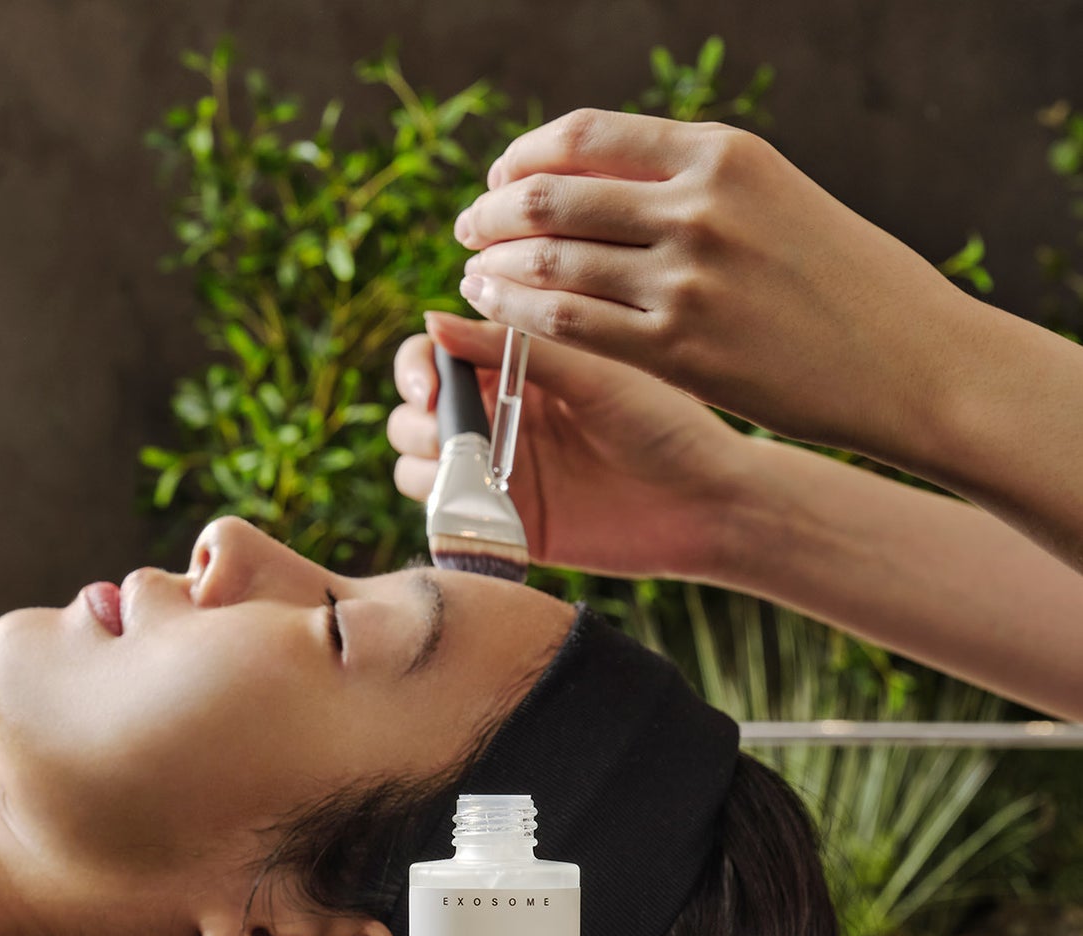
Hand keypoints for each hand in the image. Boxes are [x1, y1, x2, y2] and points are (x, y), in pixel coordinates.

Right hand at [388, 311, 748, 579]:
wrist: (704, 503)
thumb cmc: (664, 424)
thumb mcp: (593, 373)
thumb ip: (517, 346)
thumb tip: (434, 319)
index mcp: (515, 366)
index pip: (437, 355)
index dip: (418, 368)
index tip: (430, 388)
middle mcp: (496, 415)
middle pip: (414, 409)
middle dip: (417, 418)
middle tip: (446, 434)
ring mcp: (493, 471)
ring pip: (415, 462)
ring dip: (423, 463)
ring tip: (467, 471)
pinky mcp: (498, 523)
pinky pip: (439, 514)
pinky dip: (438, 508)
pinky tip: (475, 505)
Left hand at [453, 109, 972, 470]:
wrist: (909, 360)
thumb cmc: (841, 281)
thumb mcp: (772, 199)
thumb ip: (689, 186)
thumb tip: (598, 185)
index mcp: (720, 153)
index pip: (585, 135)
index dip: (523, 156)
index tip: (500, 177)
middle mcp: (698, 206)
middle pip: (552, 195)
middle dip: (492, 211)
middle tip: (467, 228)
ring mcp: (686, 278)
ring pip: (550, 261)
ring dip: (495, 266)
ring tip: (473, 274)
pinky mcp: (678, 348)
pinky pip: (568, 325)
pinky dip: (517, 316)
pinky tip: (493, 314)